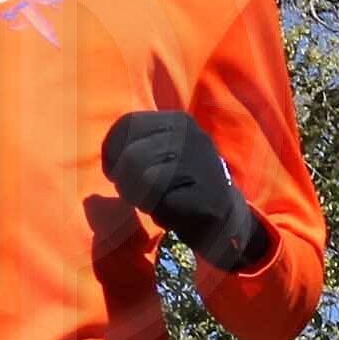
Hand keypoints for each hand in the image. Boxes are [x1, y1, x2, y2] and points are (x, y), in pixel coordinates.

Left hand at [102, 108, 272, 272]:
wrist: (226, 217)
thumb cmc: (182, 186)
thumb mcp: (160, 154)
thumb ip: (134, 146)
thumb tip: (112, 159)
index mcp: (177, 122)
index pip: (126, 126)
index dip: (112, 153)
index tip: (118, 172)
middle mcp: (191, 137)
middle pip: (132, 156)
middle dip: (126, 181)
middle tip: (141, 194)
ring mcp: (202, 165)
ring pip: (144, 179)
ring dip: (141, 198)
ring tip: (159, 201)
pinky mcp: (207, 197)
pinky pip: (162, 204)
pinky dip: (161, 214)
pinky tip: (176, 214)